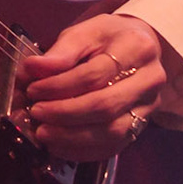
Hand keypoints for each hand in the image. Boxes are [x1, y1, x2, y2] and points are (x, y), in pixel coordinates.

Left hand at [17, 13, 165, 160]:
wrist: (138, 48)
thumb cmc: (109, 38)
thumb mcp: (85, 32)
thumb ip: (61, 52)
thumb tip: (32, 68)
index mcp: (136, 49)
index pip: (95, 74)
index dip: (60, 86)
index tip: (33, 89)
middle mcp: (150, 80)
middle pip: (105, 106)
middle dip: (65, 113)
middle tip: (36, 112)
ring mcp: (149, 107)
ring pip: (112, 132)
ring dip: (72, 137)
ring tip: (44, 132)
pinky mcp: (142, 127)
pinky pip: (113, 147)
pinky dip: (83, 151)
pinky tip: (59, 145)